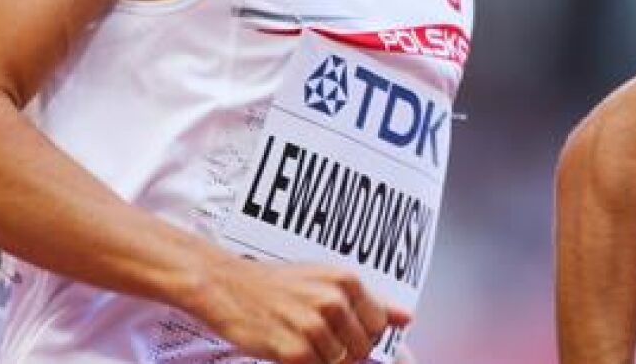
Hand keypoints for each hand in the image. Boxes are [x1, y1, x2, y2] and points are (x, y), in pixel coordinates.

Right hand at [184, 253, 410, 363]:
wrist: (228, 287)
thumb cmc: (279, 284)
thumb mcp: (327, 280)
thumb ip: (372, 300)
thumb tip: (407, 318)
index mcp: (347, 281)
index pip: (379, 324)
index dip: (364, 333)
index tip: (344, 330)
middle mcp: (334, 302)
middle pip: (362, 347)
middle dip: (345, 350)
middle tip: (319, 338)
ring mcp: (314, 327)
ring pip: (340, 362)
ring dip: (323, 359)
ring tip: (301, 339)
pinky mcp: (293, 350)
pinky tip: (289, 348)